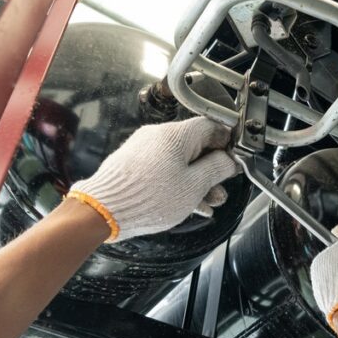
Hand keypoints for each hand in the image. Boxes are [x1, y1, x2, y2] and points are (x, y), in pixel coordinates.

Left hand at [68, 117, 236, 241]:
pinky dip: (178, 183)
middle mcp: (157, 137)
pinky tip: (188, 203)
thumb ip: (216, 169)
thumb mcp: (194, 186)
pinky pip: (163, 170)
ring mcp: (143, 151)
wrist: (103, 211)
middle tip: (221, 188)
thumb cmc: (147, 197)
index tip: (234, 159)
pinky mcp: (133, 166)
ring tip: (207, 202)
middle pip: (195, 145)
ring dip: (196, 180)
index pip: (210, 126)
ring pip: (179, 161)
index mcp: (175, 134)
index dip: (227, 142)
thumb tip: (229, 161)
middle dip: (212, 169)